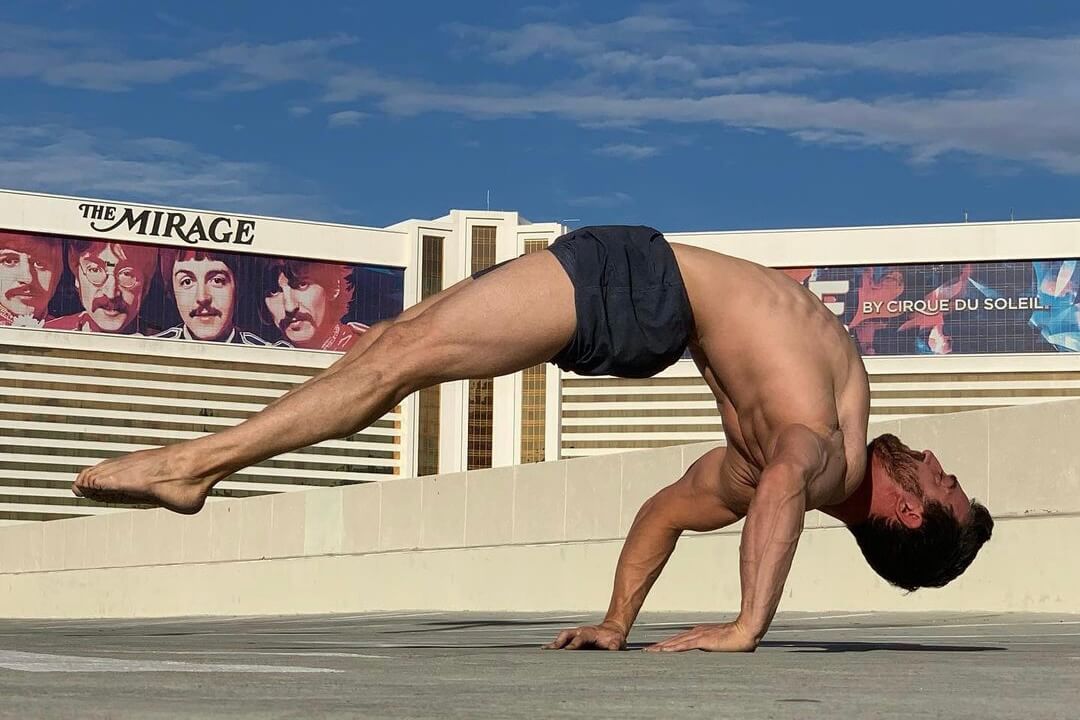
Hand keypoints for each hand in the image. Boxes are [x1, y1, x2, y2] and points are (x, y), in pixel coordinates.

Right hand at [543, 622, 626, 650]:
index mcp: (589, 632)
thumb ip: (614, 646)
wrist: (612, 631)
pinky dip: (554, 646)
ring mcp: (576, 635)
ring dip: (554, 644)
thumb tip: (612, 650)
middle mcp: (580, 632)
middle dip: (558, 642)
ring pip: (562, 637)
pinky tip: (547, 651)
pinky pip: (562, 642)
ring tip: (544, 651)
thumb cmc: (613, 637)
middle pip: (566, 635)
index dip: (573, 644)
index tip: (567, 650)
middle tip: (550, 650)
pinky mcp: (574, 640)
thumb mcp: (617, 642)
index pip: (579, 638)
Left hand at [644, 620, 758, 652]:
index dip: (665, 644)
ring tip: (649, 652)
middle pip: (672, 640)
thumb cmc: (735, 637)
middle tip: (646, 651)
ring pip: (675, 642)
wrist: (745, 630)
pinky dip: (673, 648)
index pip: (678, 639)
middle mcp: (695, 632)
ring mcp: (698, 636)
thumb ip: (711, 646)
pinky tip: (664, 651)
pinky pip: (684, 645)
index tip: (655, 649)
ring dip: (661, 647)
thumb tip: (706, 651)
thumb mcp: (719, 642)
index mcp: (698, 632)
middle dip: (658, 646)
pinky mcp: (702, 640)